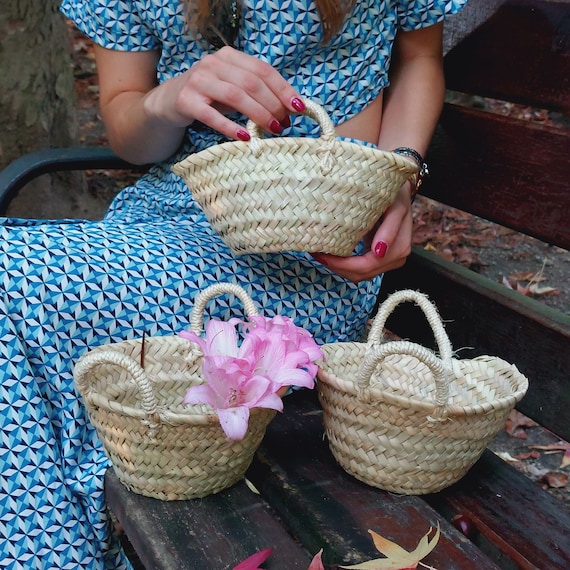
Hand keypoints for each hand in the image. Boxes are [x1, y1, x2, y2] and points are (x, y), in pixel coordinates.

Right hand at [144, 46, 303, 139]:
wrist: (166, 103)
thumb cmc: (208, 98)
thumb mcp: (232, 89)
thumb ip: (256, 93)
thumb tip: (289, 108)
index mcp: (228, 57)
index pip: (263, 70)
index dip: (283, 89)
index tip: (298, 107)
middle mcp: (213, 64)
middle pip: (252, 83)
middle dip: (273, 105)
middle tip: (285, 123)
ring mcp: (198, 81)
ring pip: (236, 96)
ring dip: (258, 114)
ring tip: (273, 129)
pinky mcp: (186, 101)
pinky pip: (212, 116)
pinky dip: (231, 127)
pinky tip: (244, 137)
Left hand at [312, 182, 413, 282]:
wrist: (401, 194)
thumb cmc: (396, 196)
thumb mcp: (395, 206)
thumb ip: (390, 228)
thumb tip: (379, 252)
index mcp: (398, 249)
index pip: (366, 266)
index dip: (342, 264)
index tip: (322, 253)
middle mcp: (394, 259)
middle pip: (360, 274)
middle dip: (336, 267)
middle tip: (314, 253)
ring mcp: (387, 262)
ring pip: (358, 275)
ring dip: (338, 268)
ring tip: (319, 254)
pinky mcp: (379, 260)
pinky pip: (359, 269)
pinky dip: (343, 265)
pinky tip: (330, 255)